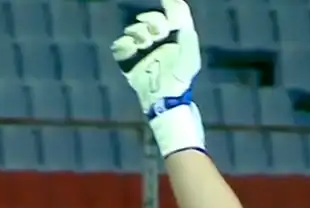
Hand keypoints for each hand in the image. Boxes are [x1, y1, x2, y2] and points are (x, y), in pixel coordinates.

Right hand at [110, 0, 204, 156]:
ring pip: (133, 31)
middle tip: (156, 30)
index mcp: (173, 39)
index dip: (167, 7)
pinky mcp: (129, 63)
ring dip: (138, 32)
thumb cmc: (182, 75)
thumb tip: (175, 0)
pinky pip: (120, 46)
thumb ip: (184, 22)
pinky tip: (133, 48)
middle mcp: (157, 43)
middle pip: (148, 20)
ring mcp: (142, 53)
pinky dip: (124, 44)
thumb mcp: (189, 48)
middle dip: (151, 20)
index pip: (167, 17)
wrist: (166, 97)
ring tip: (144, 42)